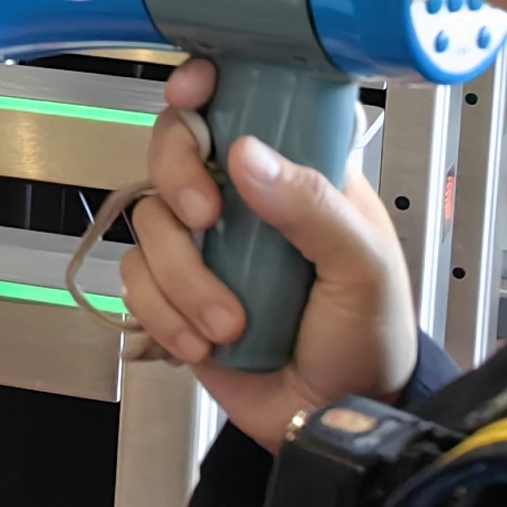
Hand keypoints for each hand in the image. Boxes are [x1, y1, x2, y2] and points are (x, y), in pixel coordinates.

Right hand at [121, 58, 417, 455]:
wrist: (335, 421)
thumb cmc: (369, 339)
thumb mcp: (363, 268)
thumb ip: (314, 206)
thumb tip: (248, 153)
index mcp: (297, 172)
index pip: (242, 101)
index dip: (205, 85)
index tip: (193, 94)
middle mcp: (243, 199)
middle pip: (174, 147)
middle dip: (178, 177)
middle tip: (206, 216)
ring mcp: (205, 246)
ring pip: (149, 221)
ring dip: (183, 276)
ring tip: (230, 321)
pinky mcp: (175, 294)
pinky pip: (137, 281)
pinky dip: (164, 312)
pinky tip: (205, 339)